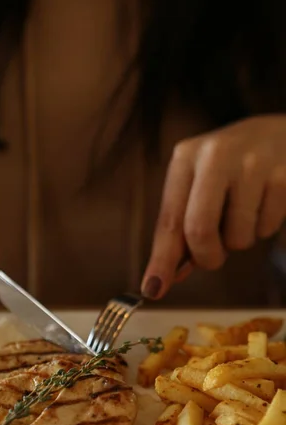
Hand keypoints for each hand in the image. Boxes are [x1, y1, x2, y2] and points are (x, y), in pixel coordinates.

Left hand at [142, 115, 285, 298]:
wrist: (282, 134)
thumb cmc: (231, 169)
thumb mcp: (199, 186)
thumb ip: (182, 228)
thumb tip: (164, 278)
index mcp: (185, 158)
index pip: (168, 220)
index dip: (161, 260)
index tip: (152, 290)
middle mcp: (215, 155)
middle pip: (198, 229)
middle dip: (206, 257)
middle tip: (212, 258)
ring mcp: (252, 163)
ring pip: (237, 237)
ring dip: (239, 241)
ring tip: (244, 213)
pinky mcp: (284, 175)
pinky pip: (266, 229)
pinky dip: (264, 228)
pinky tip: (265, 202)